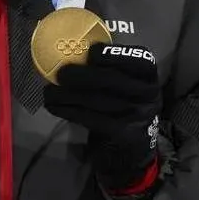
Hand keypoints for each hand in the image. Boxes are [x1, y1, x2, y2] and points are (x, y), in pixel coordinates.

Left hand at [43, 43, 163, 189]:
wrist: (134, 147)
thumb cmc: (124, 106)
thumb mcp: (128, 86)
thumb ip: (112, 70)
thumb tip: (75, 53)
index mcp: (150, 76)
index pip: (137, 59)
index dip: (113, 54)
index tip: (90, 52)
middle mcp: (148, 94)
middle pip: (112, 79)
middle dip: (82, 75)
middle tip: (59, 74)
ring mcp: (137, 114)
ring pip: (96, 100)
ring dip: (67, 95)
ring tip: (48, 92)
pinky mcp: (122, 132)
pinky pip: (90, 118)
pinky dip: (68, 111)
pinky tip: (54, 107)